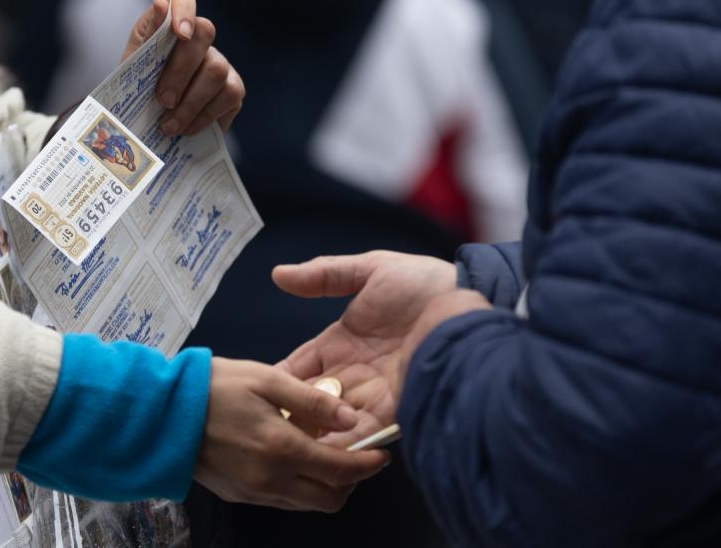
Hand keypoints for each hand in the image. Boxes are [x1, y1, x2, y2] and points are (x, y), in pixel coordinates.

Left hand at [123, 0, 243, 135]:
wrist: (145, 125)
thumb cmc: (137, 90)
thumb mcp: (132, 66)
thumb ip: (147, 37)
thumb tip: (159, 3)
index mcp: (167, 23)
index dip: (184, 9)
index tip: (180, 34)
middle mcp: (199, 37)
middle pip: (204, 34)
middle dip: (180, 71)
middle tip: (162, 101)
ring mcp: (220, 61)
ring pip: (217, 70)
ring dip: (190, 102)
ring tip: (169, 125)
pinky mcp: (233, 89)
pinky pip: (229, 96)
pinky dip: (204, 116)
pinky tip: (187, 129)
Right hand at [194, 358, 389, 511]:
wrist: (160, 413)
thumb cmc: (214, 387)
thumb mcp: (266, 379)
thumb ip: (312, 401)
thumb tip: (353, 418)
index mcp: (283, 450)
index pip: (342, 470)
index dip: (368, 465)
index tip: (382, 455)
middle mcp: (272, 481)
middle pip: (330, 499)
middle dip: (351, 482)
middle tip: (355, 456)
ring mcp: (254, 493)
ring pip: (307, 504)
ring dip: (324, 485)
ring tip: (323, 453)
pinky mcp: (238, 496)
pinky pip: (282, 500)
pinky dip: (299, 486)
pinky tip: (292, 458)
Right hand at [273, 252, 485, 443]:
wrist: (469, 302)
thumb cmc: (425, 283)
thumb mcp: (371, 269)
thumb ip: (325, 274)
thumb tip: (279, 274)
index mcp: (343, 342)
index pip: (301, 367)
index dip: (279, 380)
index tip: (252, 393)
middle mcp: (356, 373)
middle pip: (313, 401)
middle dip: (291, 415)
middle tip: (263, 427)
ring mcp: (376, 394)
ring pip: (334, 421)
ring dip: (313, 433)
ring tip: (284, 447)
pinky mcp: (397, 409)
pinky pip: (363, 431)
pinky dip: (343, 442)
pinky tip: (321, 451)